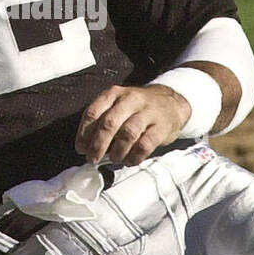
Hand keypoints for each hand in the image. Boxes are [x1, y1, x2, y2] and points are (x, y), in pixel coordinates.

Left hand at [74, 84, 191, 166]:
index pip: (93, 112)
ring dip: (117, 151)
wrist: (172, 103)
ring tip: (114, 159)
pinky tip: (130, 160)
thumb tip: (87, 147)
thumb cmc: (138, 108)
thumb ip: (102, 121)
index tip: (81, 148)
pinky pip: (145, 144)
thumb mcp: (118, 105)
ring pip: (128, 133)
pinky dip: (135, 156)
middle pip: (109, 122)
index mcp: (114, 94)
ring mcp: (148, 112)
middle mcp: (130, 99)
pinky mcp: (161, 126)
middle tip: (93, 158)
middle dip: (98, 144)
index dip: (84, 133)